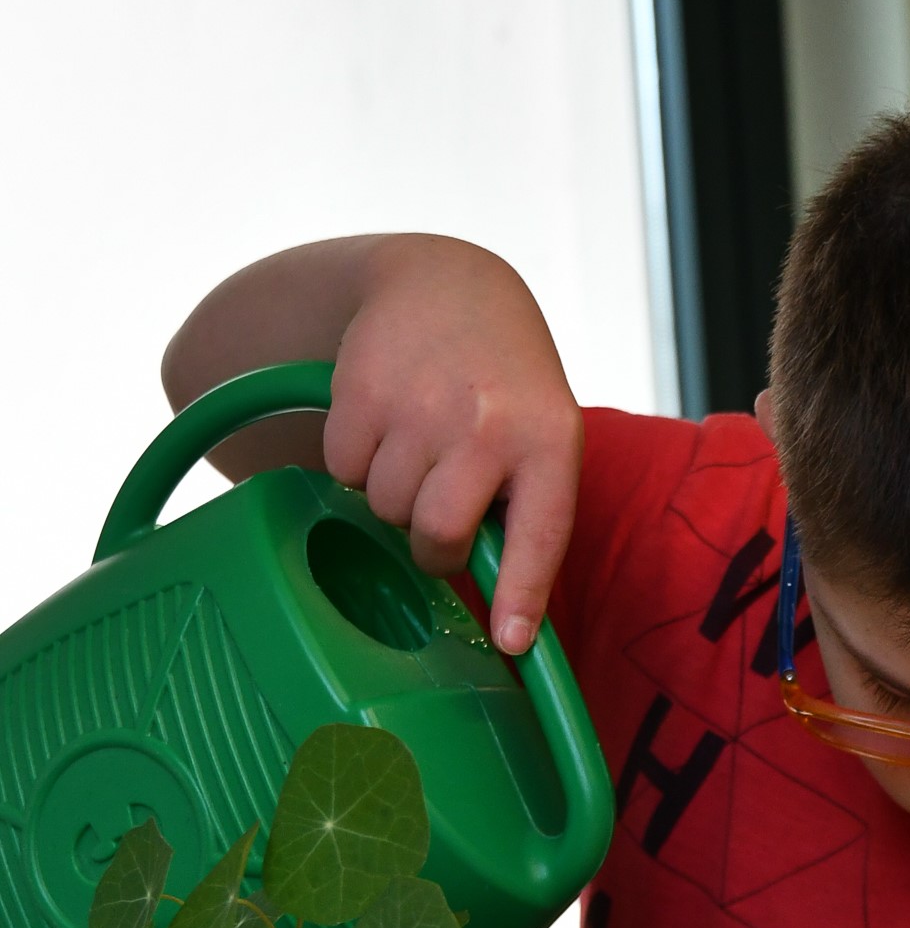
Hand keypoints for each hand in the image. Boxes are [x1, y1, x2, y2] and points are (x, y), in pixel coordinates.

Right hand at [323, 239, 581, 653]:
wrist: (448, 284)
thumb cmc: (502, 385)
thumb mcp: (538, 432)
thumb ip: (524, 507)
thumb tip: (503, 620)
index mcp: (549, 440)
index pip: (539, 534)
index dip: (522, 595)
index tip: (511, 643)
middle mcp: (489, 423)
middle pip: (436, 535)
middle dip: (430, 543)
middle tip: (439, 513)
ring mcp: (422, 404)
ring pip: (385, 507)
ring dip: (392, 495)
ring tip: (417, 447)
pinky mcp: (362, 389)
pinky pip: (342, 469)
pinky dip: (354, 461)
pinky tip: (385, 422)